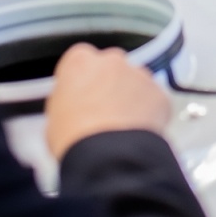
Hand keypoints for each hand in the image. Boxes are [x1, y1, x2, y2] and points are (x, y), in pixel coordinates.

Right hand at [44, 44, 171, 159]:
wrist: (107, 157)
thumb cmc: (75, 138)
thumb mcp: (55, 115)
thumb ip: (68, 98)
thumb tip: (75, 103)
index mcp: (80, 62)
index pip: (81, 59)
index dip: (83, 77)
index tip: (83, 91)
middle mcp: (111, 61)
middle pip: (112, 66)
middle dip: (110, 83)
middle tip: (105, 110)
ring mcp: (139, 75)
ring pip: (136, 81)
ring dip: (131, 97)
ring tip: (123, 126)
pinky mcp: (159, 93)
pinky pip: (154, 100)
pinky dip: (150, 113)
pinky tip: (139, 131)